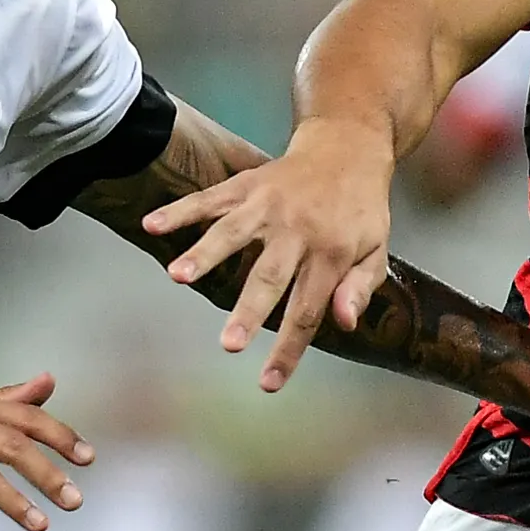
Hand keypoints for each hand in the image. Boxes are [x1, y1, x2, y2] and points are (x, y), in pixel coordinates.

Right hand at [142, 117, 394, 393]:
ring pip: (232, 233)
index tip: (268, 383)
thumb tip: (344, 323)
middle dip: (248, 312)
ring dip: (204, 254)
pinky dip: (180, 211)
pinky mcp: (246, 185)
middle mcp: (297, 231)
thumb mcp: (376, 249)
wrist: (346, 147)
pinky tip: (153, 226)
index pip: (308, 310)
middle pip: (268, 277)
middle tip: (228, 344)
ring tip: (177, 277)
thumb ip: (360, 287)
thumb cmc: (360, 210)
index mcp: (331, 253)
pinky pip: (210, 199)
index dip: (288, 349)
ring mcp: (268, 206)